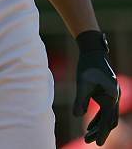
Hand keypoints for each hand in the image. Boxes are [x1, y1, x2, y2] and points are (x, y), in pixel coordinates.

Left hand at [73, 31, 119, 145]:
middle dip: (100, 132)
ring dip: (98, 126)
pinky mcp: (106, 93)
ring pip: (106, 116)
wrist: (92, 50)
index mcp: (111, 95)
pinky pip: (104, 110)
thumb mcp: (82, 82)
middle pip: (109, 120)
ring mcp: (111, 95)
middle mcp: (114, 96)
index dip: (102, 132)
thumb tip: (76, 115)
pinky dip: (97, 118)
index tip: (96, 143)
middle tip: (88, 141)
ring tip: (86, 137)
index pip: (108, 118)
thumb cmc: (88, 65)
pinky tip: (88, 125)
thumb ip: (80, 99)